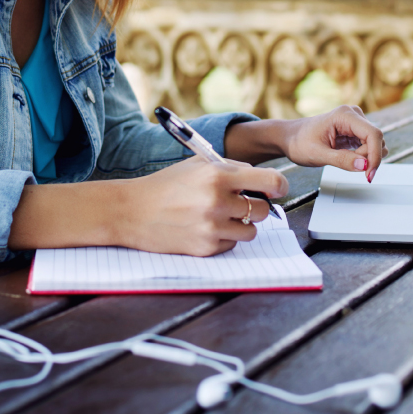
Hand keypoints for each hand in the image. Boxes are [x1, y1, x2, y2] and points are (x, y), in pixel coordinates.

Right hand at [118, 156, 288, 256]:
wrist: (132, 211)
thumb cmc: (166, 185)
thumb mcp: (197, 165)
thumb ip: (230, 169)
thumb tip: (263, 180)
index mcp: (217, 175)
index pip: (269, 181)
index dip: (280, 185)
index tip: (279, 188)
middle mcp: (217, 202)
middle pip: (262, 209)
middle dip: (255, 205)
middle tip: (241, 202)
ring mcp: (212, 228)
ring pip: (251, 231)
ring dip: (242, 224)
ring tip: (221, 216)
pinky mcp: (205, 248)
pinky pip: (232, 245)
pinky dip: (225, 238)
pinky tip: (205, 228)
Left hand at [225, 105, 386, 181]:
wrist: (290, 138)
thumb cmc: (299, 142)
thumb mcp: (317, 154)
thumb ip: (341, 160)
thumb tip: (364, 165)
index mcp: (344, 115)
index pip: (374, 134)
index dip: (375, 156)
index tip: (369, 175)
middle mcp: (353, 115)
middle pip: (376, 139)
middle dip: (368, 158)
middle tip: (347, 166)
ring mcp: (355, 122)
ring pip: (375, 143)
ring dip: (365, 157)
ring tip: (342, 159)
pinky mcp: (355, 131)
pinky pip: (369, 145)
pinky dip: (362, 156)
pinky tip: (347, 158)